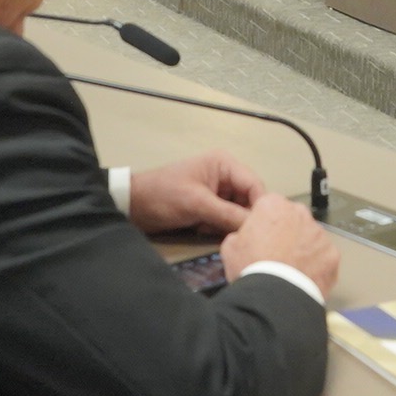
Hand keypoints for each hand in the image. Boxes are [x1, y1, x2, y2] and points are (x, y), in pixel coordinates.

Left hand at [124, 150, 264, 235]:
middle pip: (249, 201)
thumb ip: (228, 214)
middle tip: (230, 231)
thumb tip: (255, 227)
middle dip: (239, 218)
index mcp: (224, 164)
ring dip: (226, 224)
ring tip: (206, 226)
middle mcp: (225, 176)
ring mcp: (218, 192)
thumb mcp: (197, 204)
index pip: (255, 185)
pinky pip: (225, 220)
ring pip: (238, 213)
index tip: (261, 229)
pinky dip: (217, 227)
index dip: (260, 207)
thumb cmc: (161, 195)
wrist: (134, 206)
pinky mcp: (210, 206)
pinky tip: (201, 228)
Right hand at [219, 188, 338, 293]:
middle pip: (293, 218)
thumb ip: (242, 234)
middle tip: (276, 254)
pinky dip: (317, 266)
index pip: (268, 205)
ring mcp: (320, 234)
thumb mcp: (230, 247)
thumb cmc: (250, 266)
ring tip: (292, 270)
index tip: (260, 238)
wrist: (275, 296)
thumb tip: (248, 238)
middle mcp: (300, 213)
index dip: (263, 222)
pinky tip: (306, 279)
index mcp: (273, 205)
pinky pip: (323, 257)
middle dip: (287, 232)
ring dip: (303, 248)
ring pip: (311, 237)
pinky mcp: (333, 255)